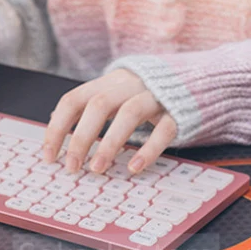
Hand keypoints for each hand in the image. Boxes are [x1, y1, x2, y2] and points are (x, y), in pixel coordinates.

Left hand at [42, 69, 177, 174]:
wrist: (200, 80)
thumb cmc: (146, 94)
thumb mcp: (115, 93)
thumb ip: (87, 105)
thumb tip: (53, 119)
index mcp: (108, 82)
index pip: (73, 100)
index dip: (58, 127)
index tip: (49, 156)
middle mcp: (129, 84)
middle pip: (98, 105)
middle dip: (80, 137)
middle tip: (71, 167)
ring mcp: (156, 95)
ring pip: (129, 113)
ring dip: (109, 143)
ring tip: (97, 169)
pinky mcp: (179, 111)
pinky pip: (164, 129)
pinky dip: (148, 149)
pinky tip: (134, 168)